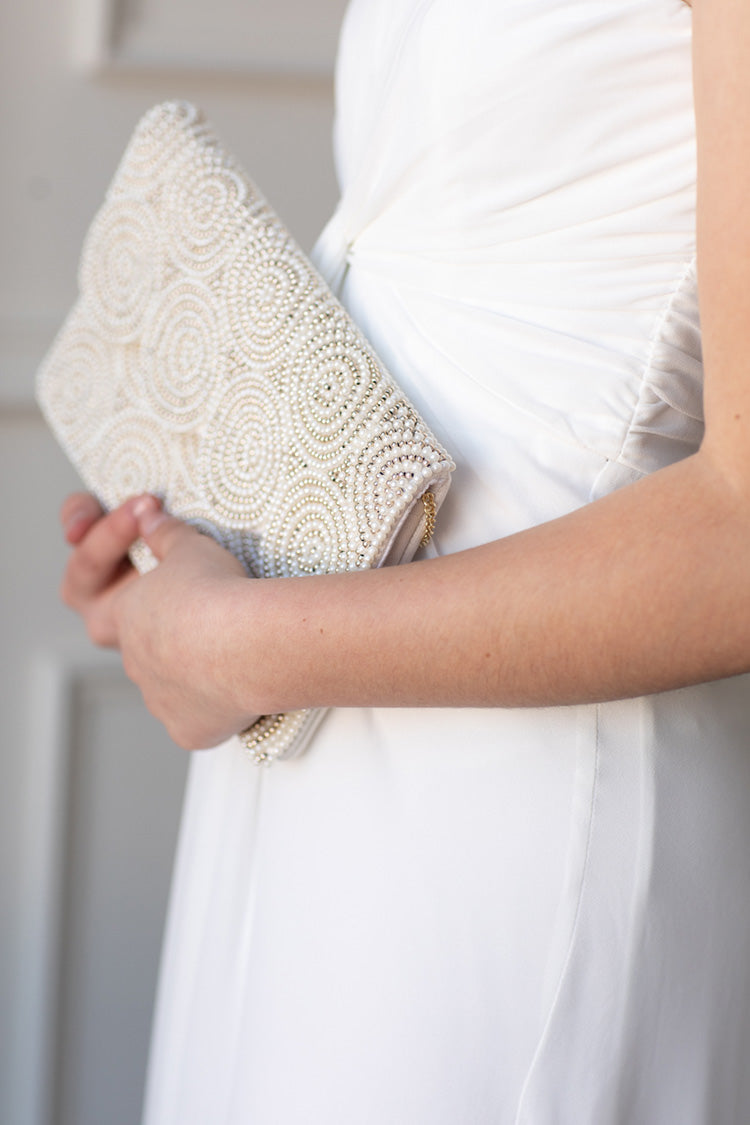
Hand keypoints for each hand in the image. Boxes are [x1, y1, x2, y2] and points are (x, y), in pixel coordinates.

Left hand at [60, 492, 254, 748]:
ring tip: (232, 648)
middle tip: (203, 614)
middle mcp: (134, 662)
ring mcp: (159, 700)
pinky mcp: (187, 729)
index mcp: (123, 616)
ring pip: (170, 685)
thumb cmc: (215, 593)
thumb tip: (149, 518)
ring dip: (192, 668)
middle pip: (142, 649)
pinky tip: (239, 686)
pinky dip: (214, 704)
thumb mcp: (189, 547)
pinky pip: (197, 717)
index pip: (116, 602)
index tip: (177, 564)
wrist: (245, 646)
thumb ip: (165, 534)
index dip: (142, 582)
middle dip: (167, 633)